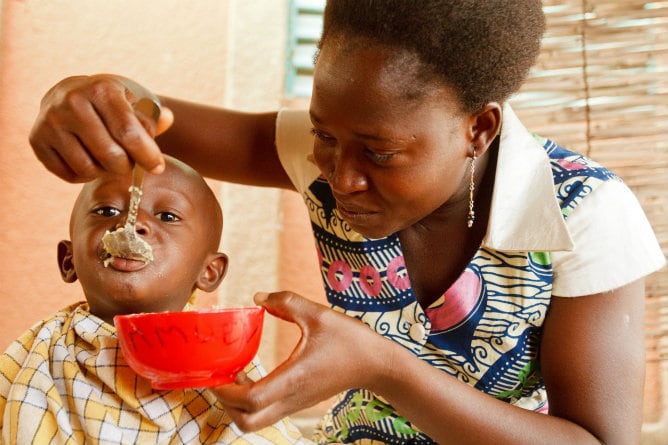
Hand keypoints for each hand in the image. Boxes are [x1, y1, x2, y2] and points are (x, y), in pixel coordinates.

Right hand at [29, 74, 173, 182]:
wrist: (69, 94)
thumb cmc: (112, 103)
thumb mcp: (134, 103)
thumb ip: (152, 118)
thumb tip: (167, 119)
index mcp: (101, 89)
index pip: (128, 132)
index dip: (147, 155)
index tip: (157, 167)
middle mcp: (71, 102)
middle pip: (111, 156)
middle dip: (127, 166)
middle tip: (129, 161)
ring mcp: (50, 122)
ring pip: (89, 169)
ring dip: (105, 171)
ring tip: (109, 159)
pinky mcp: (37, 140)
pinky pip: (70, 175)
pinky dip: (85, 176)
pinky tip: (89, 160)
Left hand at [212, 291, 393, 431]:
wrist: (378, 365)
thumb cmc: (351, 340)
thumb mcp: (318, 314)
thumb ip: (286, 302)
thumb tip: (258, 297)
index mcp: (294, 378)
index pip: (250, 400)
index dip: (226, 391)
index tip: (216, 373)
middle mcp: (291, 397)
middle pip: (247, 423)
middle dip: (226, 405)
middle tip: (221, 378)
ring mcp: (296, 404)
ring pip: (256, 421)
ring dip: (238, 404)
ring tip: (236, 375)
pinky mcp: (299, 402)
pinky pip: (267, 411)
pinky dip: (252, 401)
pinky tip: (253, 374)